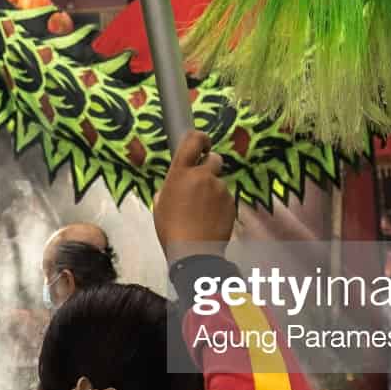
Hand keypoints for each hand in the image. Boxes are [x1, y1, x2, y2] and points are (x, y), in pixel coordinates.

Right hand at [154, 131, 235, 261]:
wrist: (194, 252)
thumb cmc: (172, 230)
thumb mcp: (159, 205)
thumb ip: (169, 188)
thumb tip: (175, 186)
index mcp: (181, 173)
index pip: (194, 140)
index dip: (200, 138)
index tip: (203, 143)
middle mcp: (202, 176)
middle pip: (214, 159)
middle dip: (209, 167)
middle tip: (201, 184)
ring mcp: (220, 189)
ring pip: (219, 182)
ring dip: (213, 191)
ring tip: (202, 212)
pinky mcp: (231, 202)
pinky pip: (226, 198)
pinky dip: (220, 205)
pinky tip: (210, 219)